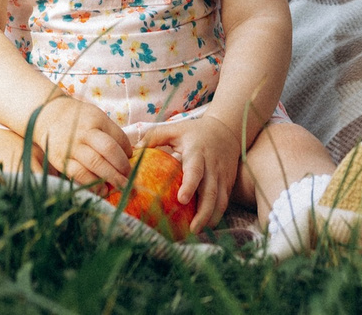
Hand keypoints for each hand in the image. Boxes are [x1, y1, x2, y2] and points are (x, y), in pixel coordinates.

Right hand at [21, 93, 133, 189]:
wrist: (48, 116)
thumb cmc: (79, 120)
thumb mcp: (97, 117)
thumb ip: (113, 134)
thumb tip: (129, 155)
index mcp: (96, 120)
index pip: (117, 138)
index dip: (126, 152)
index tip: (131, 161)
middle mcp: (83, 133)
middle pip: (108, 150)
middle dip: (122, 168)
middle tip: (130, 180)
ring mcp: (71, 146)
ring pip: (94, 164)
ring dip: (110, 177)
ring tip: (120, 187)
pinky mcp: (59, 160)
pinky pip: (77, 174)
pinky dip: (91, 184)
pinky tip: (101, 191)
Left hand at [135, 110, 243, 229]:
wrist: (228, 131)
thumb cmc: (195, 132)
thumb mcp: (176, 129)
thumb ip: (155, 136)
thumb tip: (134, 149)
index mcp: (198, 152)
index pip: (195, 170)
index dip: (190, 185)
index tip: (181, 200)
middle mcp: (212, 166)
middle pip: (211, 192)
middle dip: (203, 213)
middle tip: (192, 230)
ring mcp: (223, 177)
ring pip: (220, 201)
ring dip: (210, 219)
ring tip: (196, 233)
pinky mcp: (228, 184)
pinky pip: (224, 203)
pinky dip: (215, 216)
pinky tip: (204, 227)